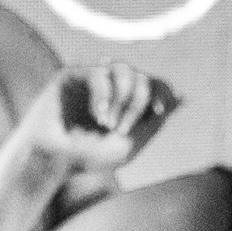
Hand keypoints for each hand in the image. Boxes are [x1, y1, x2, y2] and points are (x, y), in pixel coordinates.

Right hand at [33, 62, 173, 181]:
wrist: (51, 161)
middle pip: (142, 76)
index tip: (157, 112)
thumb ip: (154, 121)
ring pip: (124, 69)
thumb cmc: (87, 159)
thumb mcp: (129, 145)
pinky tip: (99, 117)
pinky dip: (105, 96)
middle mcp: (112, 88)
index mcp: (127, 103)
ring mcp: (92, 80)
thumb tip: (180, 97)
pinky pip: (101, 73)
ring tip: (110, 124)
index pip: (155, 85)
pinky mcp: (73, 75)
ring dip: (123, 98)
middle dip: (138, 103)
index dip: (162, 93)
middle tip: (122, 129)